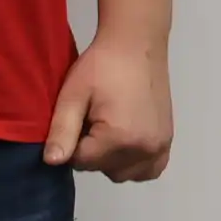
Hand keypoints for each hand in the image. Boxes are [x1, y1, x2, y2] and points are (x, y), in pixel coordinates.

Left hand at [43, 40, 171, 180]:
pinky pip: (150, 168)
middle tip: (88, 122)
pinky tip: (123, 142)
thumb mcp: (72, 96)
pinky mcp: (168, 140)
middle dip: (91, 153)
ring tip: (104, 130)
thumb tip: (52, 163)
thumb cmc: (100, 67)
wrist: (136, 46)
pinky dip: (135, 163)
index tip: (73, 122)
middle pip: (105, 170)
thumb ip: (62, 131)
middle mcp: (146, 149)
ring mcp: (161, 146)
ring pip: (126, 174)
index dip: (70, 146)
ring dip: (111, 160)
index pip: (83, 163)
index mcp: (121, 138)